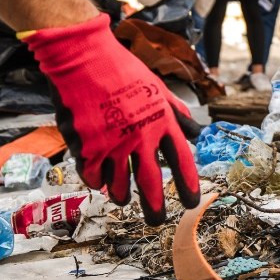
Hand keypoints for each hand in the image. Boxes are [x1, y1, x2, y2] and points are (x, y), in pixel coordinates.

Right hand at [21, 14, 199, 224]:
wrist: (82, 58)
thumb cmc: (121, 69)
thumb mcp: (157, 88)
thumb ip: (176, 113)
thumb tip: (197, 132)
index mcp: (161, 123)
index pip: (182, 162)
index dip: (188, 185)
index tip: (192, 202)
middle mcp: (140, 138)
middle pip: (151, 184)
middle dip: (155, 208)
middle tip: (157, 221)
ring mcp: (112, 145)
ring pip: (119, 186)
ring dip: (122, 196)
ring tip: (124, 200)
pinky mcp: (86, 147)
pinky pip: (93, 177)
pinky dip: (97, 182)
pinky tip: (99, 183)